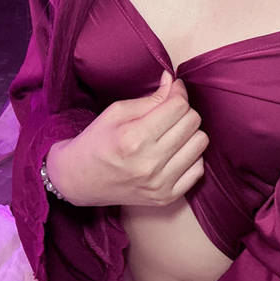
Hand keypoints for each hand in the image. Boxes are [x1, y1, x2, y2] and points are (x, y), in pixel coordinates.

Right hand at [45, 71, 207, 206]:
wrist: (79, 180)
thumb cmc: (96, 142)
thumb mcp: (116, 112)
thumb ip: (150, 98)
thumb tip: (174, 82)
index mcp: (134, 138)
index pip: (178, 106)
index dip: (178, 92)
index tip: (172, 90)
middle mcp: (149, 163)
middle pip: (193, 122)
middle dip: (184, 110)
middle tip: (169, 111)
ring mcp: (160, 184)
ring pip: (200, 143)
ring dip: (189, 133)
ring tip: (171, 132)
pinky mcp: (166, 198)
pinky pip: (198, 168)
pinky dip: (190, 156)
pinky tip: (174, 152)